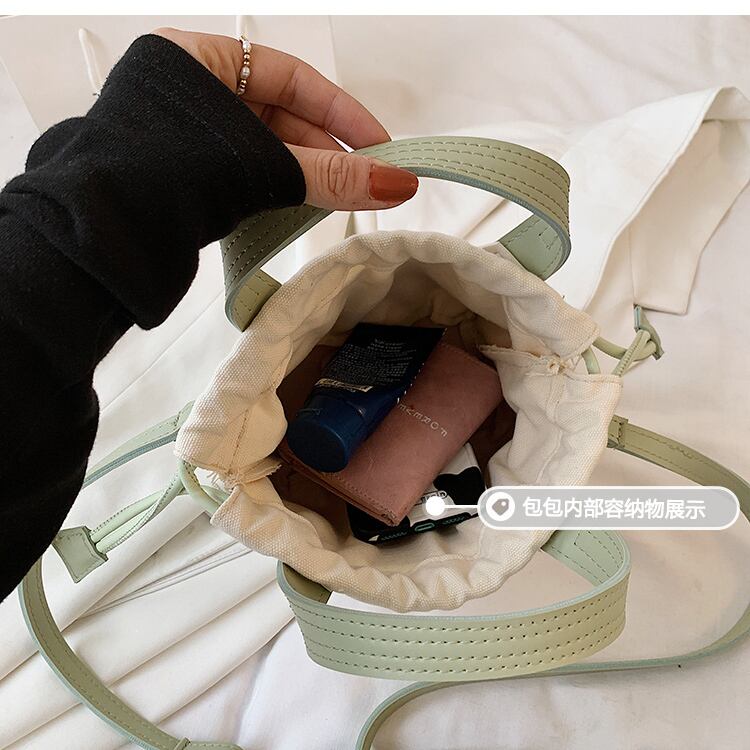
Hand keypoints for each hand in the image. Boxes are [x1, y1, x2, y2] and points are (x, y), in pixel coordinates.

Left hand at [153, 28, 418, 210]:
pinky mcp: (179, 173)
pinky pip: (241, 171)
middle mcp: (188, 90)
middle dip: (325, 150)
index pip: (290, 76)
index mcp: (196, 58)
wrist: (103, 236)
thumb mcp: (262, 166)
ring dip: (303, 173)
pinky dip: (274, 188)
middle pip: (278, 114)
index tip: (379, 144)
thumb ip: (332, 175)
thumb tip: (398, 184)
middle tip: (365, 181)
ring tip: (339, 198)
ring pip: (261, 147)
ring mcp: (181, 134)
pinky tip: (299, 206)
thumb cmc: (169, 175)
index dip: (341, 112)